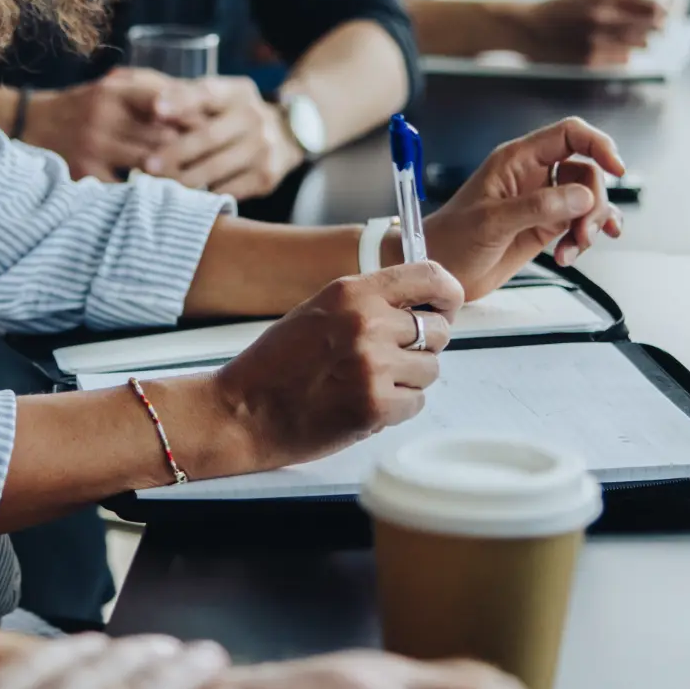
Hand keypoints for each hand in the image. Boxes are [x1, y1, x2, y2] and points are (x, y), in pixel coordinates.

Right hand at [24, 68, 205, 181]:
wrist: (29, 124)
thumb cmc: (84, 107)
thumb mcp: (111, 88)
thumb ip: (149, 93)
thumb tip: (196, 110)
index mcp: (115, 92)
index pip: (167, 103)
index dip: (193, 120)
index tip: (212, 133)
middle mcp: (104, 116)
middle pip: (164, 137)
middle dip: (189, 152)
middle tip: (213, 165)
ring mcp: (93, 146)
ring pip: (151, 164)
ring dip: (174, 176)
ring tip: (197, 185)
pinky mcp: (85, 173)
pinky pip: (127, 188)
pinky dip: (146, 194)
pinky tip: (161, 200)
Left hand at [147, 75, 303, 198]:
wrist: (288, 135)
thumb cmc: (235, 115)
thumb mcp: (221, 97)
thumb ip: (186, 96)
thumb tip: (142, 97)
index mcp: (237, 93)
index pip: (208, 93)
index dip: (181, 100)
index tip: (156, 109)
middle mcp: (254, 116)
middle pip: (209, 136)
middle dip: (175, 152)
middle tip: (148, 165)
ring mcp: (263, 147)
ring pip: (217, 167)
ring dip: (185, 178)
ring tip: (162, 185)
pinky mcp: (267, 175)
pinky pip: (230, 189)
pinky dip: (206, 194)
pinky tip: (188, 198)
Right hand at [205, 261, 462, 469]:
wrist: (242, 411)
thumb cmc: (277, 364)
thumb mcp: (320, 311)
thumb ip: (369, 302)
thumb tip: (423, 304)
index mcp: (352, 292)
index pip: (431, 277)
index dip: (447, 294)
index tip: (445, 307)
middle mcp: (367, 323)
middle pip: (438, 330)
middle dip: (422, 345)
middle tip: (390, 357)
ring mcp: (373, 366)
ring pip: (430, 369)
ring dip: (408, 379)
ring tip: (367, 382)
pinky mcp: (375, 406)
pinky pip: (416, 403)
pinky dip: (397, 407)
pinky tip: (361, 403)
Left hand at [424, 117, 624, 292]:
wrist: (438, 270)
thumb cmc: (451, 239)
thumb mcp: (493, 222)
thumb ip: (539, 207)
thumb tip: (583, 197)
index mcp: (517, 160)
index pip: (569, 134)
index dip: (598, 144)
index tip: (617, 168)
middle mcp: (533, 176)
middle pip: (586, 171)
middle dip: (594, 202)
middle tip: (584, 232)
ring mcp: (541, 201)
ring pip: (588, 199)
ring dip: (592, 223)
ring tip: (575, 247)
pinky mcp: (545, 226)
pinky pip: (580, 222)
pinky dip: (585, 237)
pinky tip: (574, 252)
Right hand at [512, 0, 663, 65]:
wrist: (526, 28)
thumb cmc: (559, 10)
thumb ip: (618, 2)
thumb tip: (652, 10)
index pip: (648, 6)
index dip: (662, 11)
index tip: (665, 14)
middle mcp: (601, 19)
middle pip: (646, 27)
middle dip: (654, 29)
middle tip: (658, 30)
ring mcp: (596, 41)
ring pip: (636, 46)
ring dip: (639, 43)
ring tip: (636, 40)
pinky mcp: (590, 60)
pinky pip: (621, 60)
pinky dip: (623, 55)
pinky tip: (615, 50)